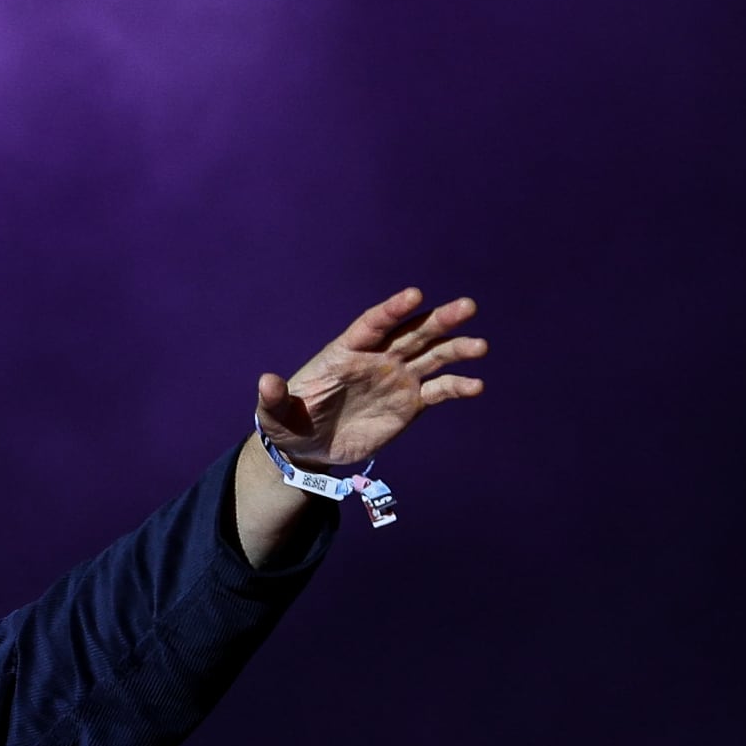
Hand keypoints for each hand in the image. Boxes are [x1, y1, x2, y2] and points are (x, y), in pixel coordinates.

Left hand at [256, 287, 487, 468]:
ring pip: (433, 356)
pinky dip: (457, 386)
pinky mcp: (411, 403)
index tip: (415, 295)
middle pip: (413, 332)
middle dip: (440, 319)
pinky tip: (475, 385)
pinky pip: (439, 390)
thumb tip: (266, 381)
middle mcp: (378, 359)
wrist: (309, 449)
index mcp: (347, 352)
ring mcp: (398, 378)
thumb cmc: (289, 423)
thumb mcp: (275, 414)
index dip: (393, 310)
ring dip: (458, 349)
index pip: (373, 324)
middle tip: (468, 306)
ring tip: (479, 346)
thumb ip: (274, 397)